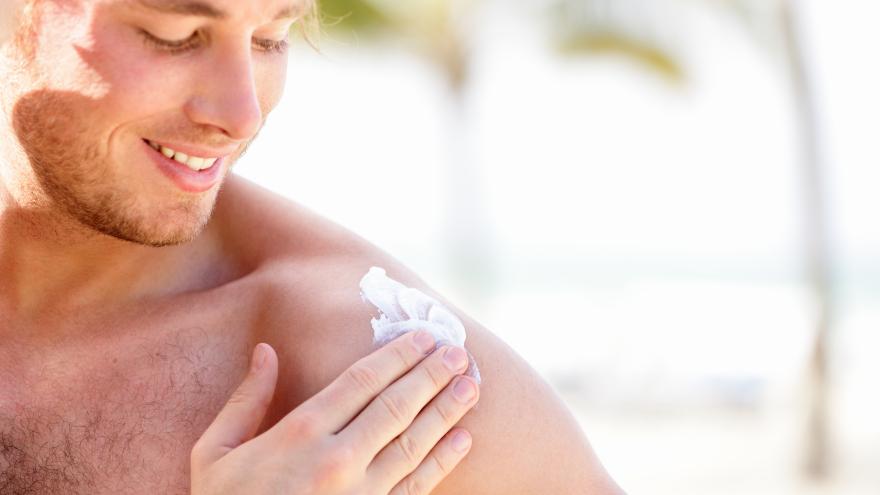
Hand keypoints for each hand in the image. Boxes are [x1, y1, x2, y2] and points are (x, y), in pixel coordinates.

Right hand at [190, 331, 479, 494]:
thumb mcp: (215, 452)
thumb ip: (245, 400)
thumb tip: (265, 350)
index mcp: (299, 434)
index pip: (362, 381)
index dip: (397, 354)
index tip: (423, 336)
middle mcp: (336, 460)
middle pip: (396, 406)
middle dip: (431, 375)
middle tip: (459, 352)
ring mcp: (359, 494)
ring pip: (413, 443)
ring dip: (446, 411)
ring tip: (471, 386)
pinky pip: (415, 486)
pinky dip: (443, 462)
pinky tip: (463, 440)